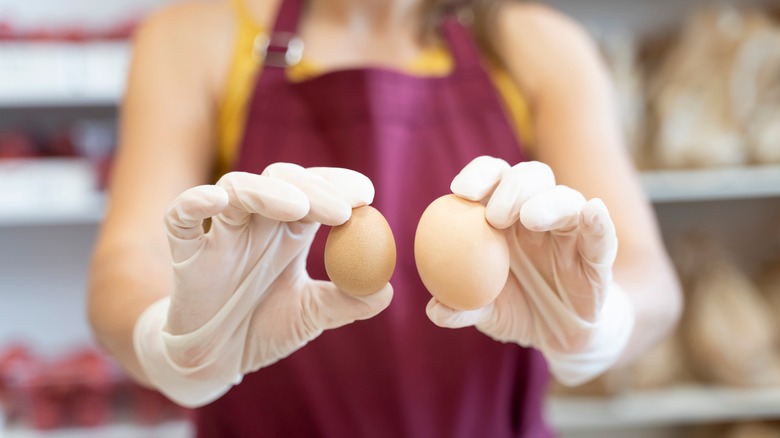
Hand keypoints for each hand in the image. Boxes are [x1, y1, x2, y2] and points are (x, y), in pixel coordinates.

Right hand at [134, 164, 392, 406]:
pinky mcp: (186, 251)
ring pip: (238, 189)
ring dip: (268, 192)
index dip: (339, 186)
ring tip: (298, 208)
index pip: (316, 191)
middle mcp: (257, 222)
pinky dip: (195, 202)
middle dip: (313, 188)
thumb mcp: (311, 315)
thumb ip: (347, 302)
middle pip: (282, 181)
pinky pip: (180, 216)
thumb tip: (386, 291)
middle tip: (341, 209)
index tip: (367, 196)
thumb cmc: (263, 327)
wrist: (216, 361)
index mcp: (290, 231)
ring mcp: (220, 232)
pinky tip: (216, 200)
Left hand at [426, 156, 633, 385]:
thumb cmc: (516, 308)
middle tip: (494, 214)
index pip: (494, 178)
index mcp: (505, 214)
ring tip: (529, 218)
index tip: (460, 191)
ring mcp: (571, 230)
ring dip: (547, 202)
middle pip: (530, 177)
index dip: (478, 175)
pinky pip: (602, 233)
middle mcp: (539, 212)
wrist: (558, 335)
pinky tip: (593, 212)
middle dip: (511, 186)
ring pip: (566, 199)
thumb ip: (462, 307)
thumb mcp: (486, 312)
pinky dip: (598, 221)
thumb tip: (435, 310)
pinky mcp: (597, 254)